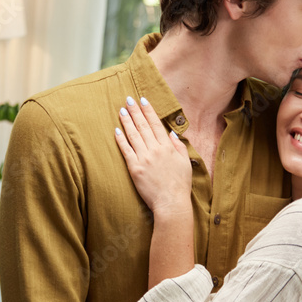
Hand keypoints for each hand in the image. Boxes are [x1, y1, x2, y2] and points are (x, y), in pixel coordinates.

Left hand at [115, 96, 191, 212]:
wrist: (171, 202)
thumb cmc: (180, 184)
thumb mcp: (185, 162)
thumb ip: (179, 146)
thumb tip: (171, 133)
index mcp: (168, 147)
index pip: (156, 124)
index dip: (148, 111)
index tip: (142, 100)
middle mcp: (155, 150)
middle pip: (143, 126)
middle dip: (135, 111)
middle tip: (128, 100)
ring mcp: (144, 158)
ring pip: (133, 135)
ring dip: (127, 122)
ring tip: (122, 111)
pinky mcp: (135, 168)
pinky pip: (126, 150)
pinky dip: (121, 139)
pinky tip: (116, 130)